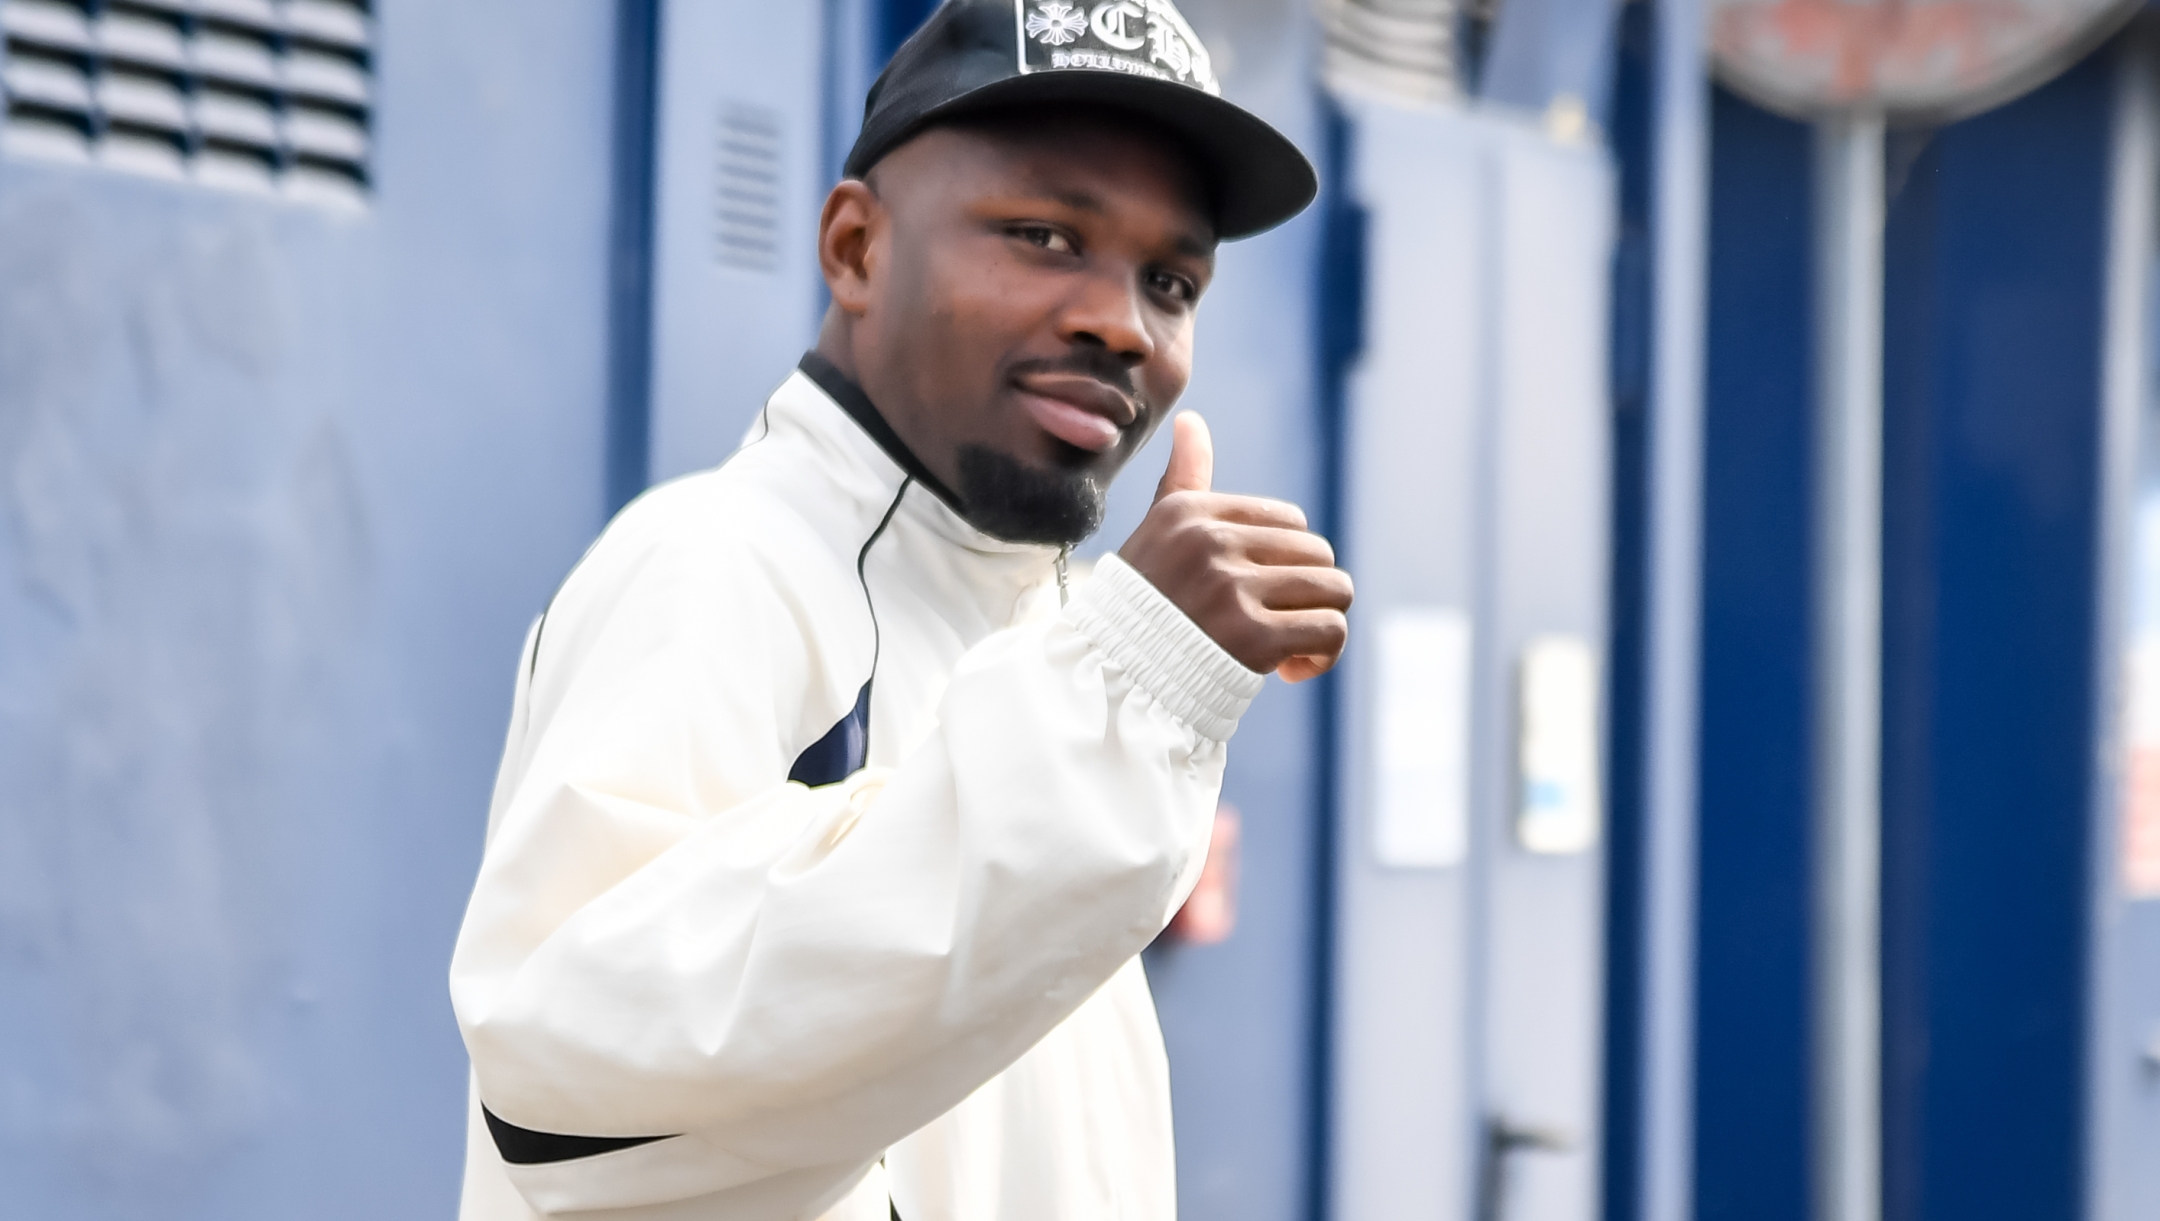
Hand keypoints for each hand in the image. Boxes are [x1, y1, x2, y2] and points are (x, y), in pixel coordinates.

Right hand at [1118, 413, 1352, 680]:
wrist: (1116, 683)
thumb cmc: (1142, 608)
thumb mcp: (1158, 533)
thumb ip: (1184, 478)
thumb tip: (1191, 420)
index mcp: (1190, 512)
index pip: (1290, 519)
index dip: (1284, 560)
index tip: (1258, 593)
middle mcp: (1210, 543)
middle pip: (1318, 552)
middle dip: (1306, 591)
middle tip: (1275, 624)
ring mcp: (1231, 590)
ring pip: (1334, 588)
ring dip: (1320, 621)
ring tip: (1288, 645)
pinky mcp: (1253, 638)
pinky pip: (1330, 630)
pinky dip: (1322, 654)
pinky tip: (1290, 670)